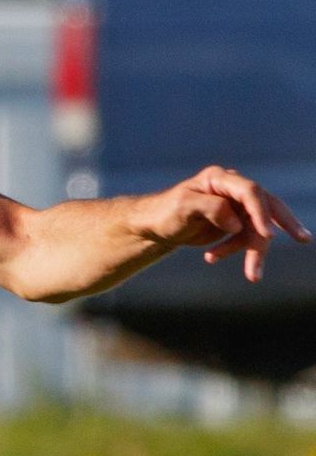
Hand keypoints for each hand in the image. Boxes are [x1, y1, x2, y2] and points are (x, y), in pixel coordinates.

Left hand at [140, 166, 309, 284]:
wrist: (154, 225)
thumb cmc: (165, 212)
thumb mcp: (183, 208)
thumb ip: (211, 209)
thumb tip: (237, 223)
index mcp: (220, 179)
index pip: (250, 192)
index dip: (260, 212)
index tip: (268, 235)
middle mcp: (232, 189)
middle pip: (265, 205)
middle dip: (284, 223)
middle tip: (304, 239)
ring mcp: (234, 206)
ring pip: (256, 227)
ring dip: (255, 251)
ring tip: (253, 276)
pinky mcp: (233, 222)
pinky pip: (243, 238)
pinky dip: (232, 250)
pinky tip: (211, 258)